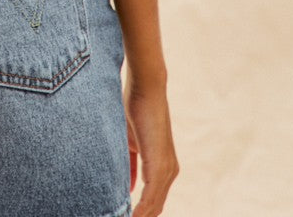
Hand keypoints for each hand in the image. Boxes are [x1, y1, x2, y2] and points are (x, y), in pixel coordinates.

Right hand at [123, 72, 178, 215]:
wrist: (146, 88)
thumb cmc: (135, 110)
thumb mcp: (129, 143)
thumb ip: (130, 165)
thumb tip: (126, 186)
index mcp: (163, 167)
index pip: (153, 201)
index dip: (141, 213)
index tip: (123, 214)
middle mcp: (169, 171)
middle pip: (155, 207)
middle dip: (140, 216)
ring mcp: (166, 169)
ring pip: (154, 205)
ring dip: (140, 215)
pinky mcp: (160, 165)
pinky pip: (150, 196)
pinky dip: (140, 210)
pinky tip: (130, 216)